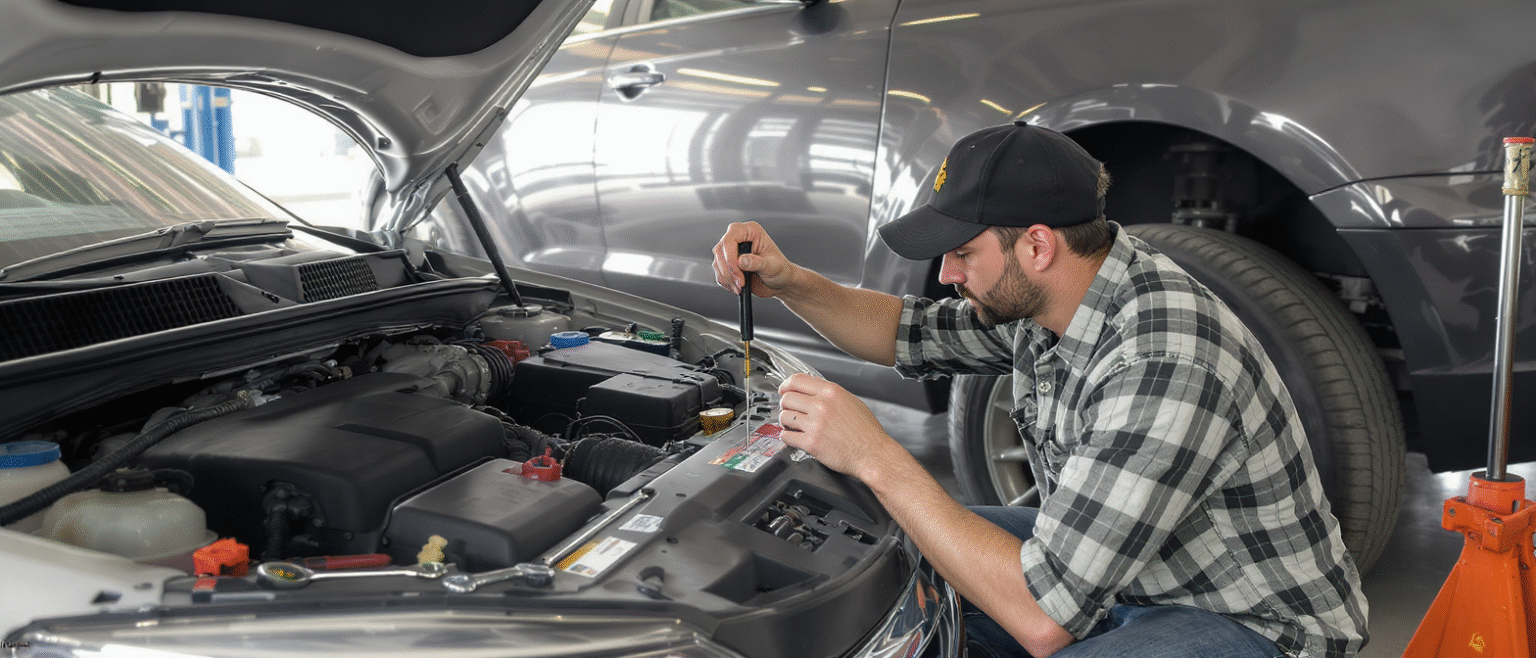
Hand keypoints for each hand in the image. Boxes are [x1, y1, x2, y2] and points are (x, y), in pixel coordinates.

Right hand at [712, 221, 795, 297]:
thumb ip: (758, 263)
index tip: (738, 273)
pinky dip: (726, 282)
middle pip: (720, 250)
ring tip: (741, 286)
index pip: (730, 239)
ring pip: (717, 262)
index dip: (730, 257)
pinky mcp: (728, 263)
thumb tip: (742, 261)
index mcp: (751, 231)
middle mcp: (740, 238)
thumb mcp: (773, 267)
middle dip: (728, 270)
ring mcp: (732, 251)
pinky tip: (737, 287)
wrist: (780, 282)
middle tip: (740, 283)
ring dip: (727, 278)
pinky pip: (719, 272)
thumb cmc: (780, 270)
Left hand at [776, 373, 898, 481]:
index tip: (784, 390)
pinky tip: (795, 438)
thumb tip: (810, 391)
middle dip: (787, 405)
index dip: (786, 385)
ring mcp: (815, 424)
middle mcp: (821, 406)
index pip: (797, 380)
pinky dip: (787, 437)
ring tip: (794, 426)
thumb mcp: (851, 401)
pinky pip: (786, 436)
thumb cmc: (866, 431)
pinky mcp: (811, 443)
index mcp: (831, 392)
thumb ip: (829, 394)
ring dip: (786, 422)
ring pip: (784, 417)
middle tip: (791, 411)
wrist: (873, 454)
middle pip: (787, 398)